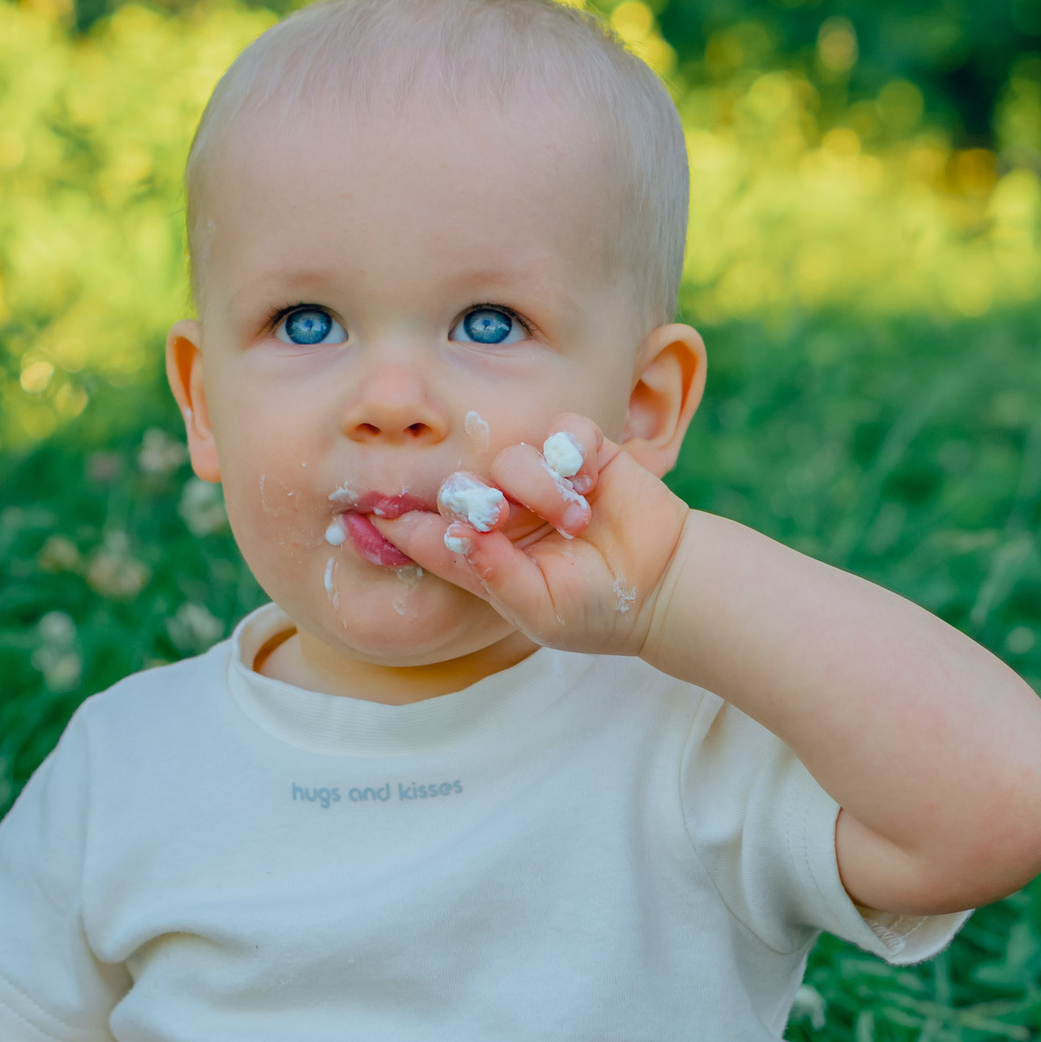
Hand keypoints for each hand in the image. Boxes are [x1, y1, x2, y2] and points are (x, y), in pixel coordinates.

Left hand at [377, 418, 688, 658]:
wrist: (665, 589)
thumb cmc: (596, 611)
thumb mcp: (540, 610)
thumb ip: (495, 576)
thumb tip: (456, 535)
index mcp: (482, 553)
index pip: (426, 531)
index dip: (398, 521)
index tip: (375, 516)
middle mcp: (505, 511)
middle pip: (461, 485)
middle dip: (474, 498)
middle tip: (501, 516)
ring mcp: (543, 480)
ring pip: (510, 455)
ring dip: (539, 487)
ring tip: (576, 520)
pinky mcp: (586, 454)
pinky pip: (563, 430)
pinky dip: (572, 451)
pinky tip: (589, 481)